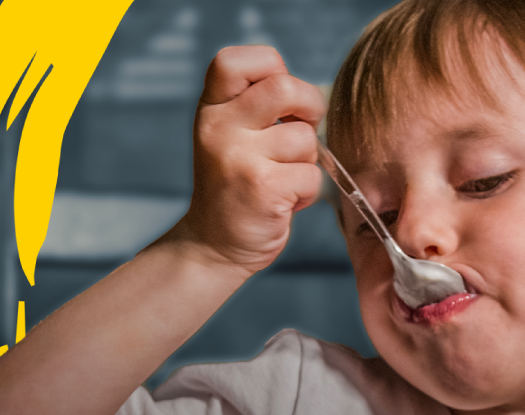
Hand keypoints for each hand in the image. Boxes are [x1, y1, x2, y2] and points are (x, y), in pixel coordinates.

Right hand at [169, 45, 325, 272]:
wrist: (212, 245)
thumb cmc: (234, 186)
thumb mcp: (230, 135)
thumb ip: (256, 106)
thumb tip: (313, 94)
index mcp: (211, 109)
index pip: (234, 60)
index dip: (271, 67)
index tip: (280, 97)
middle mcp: (219, 127)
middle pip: (284, 87)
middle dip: (310, 107)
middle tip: (303, 129)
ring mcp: (238, 157)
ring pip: (305, 138)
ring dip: (307, 161)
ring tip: (284, 178)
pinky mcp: (262, 188)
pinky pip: (311, 175)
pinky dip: (308, 192)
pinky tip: (285, 201)